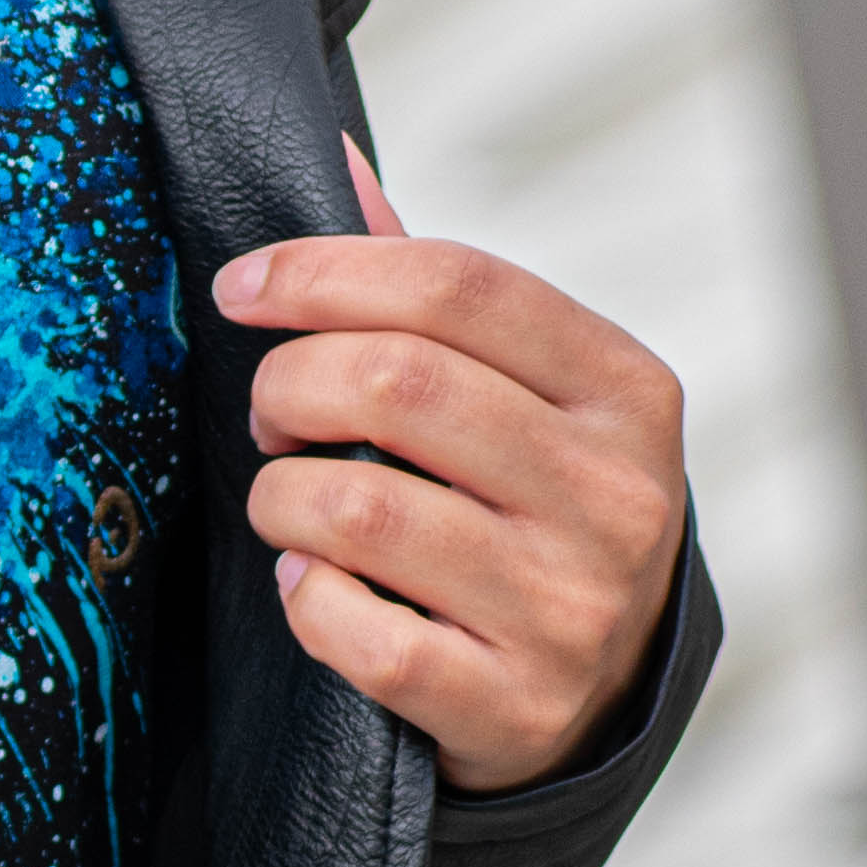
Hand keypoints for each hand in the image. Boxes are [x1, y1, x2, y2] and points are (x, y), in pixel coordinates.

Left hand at [215, 143, 685, 797]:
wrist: (595, 696)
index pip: (460, 286)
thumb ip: (431, 293)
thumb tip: (333, 158)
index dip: (324, 273)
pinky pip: (361, 635)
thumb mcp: (520, 397)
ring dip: (278, 497)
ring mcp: (573, 607)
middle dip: (289, 384)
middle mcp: (618, 494)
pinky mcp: (517, 708)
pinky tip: (309, 587)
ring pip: (360, 509)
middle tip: (265, 414)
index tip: (241, 290)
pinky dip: (304, 600)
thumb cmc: (527, 510)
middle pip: (400, 384)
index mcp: (626, 390)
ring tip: (282, 501)